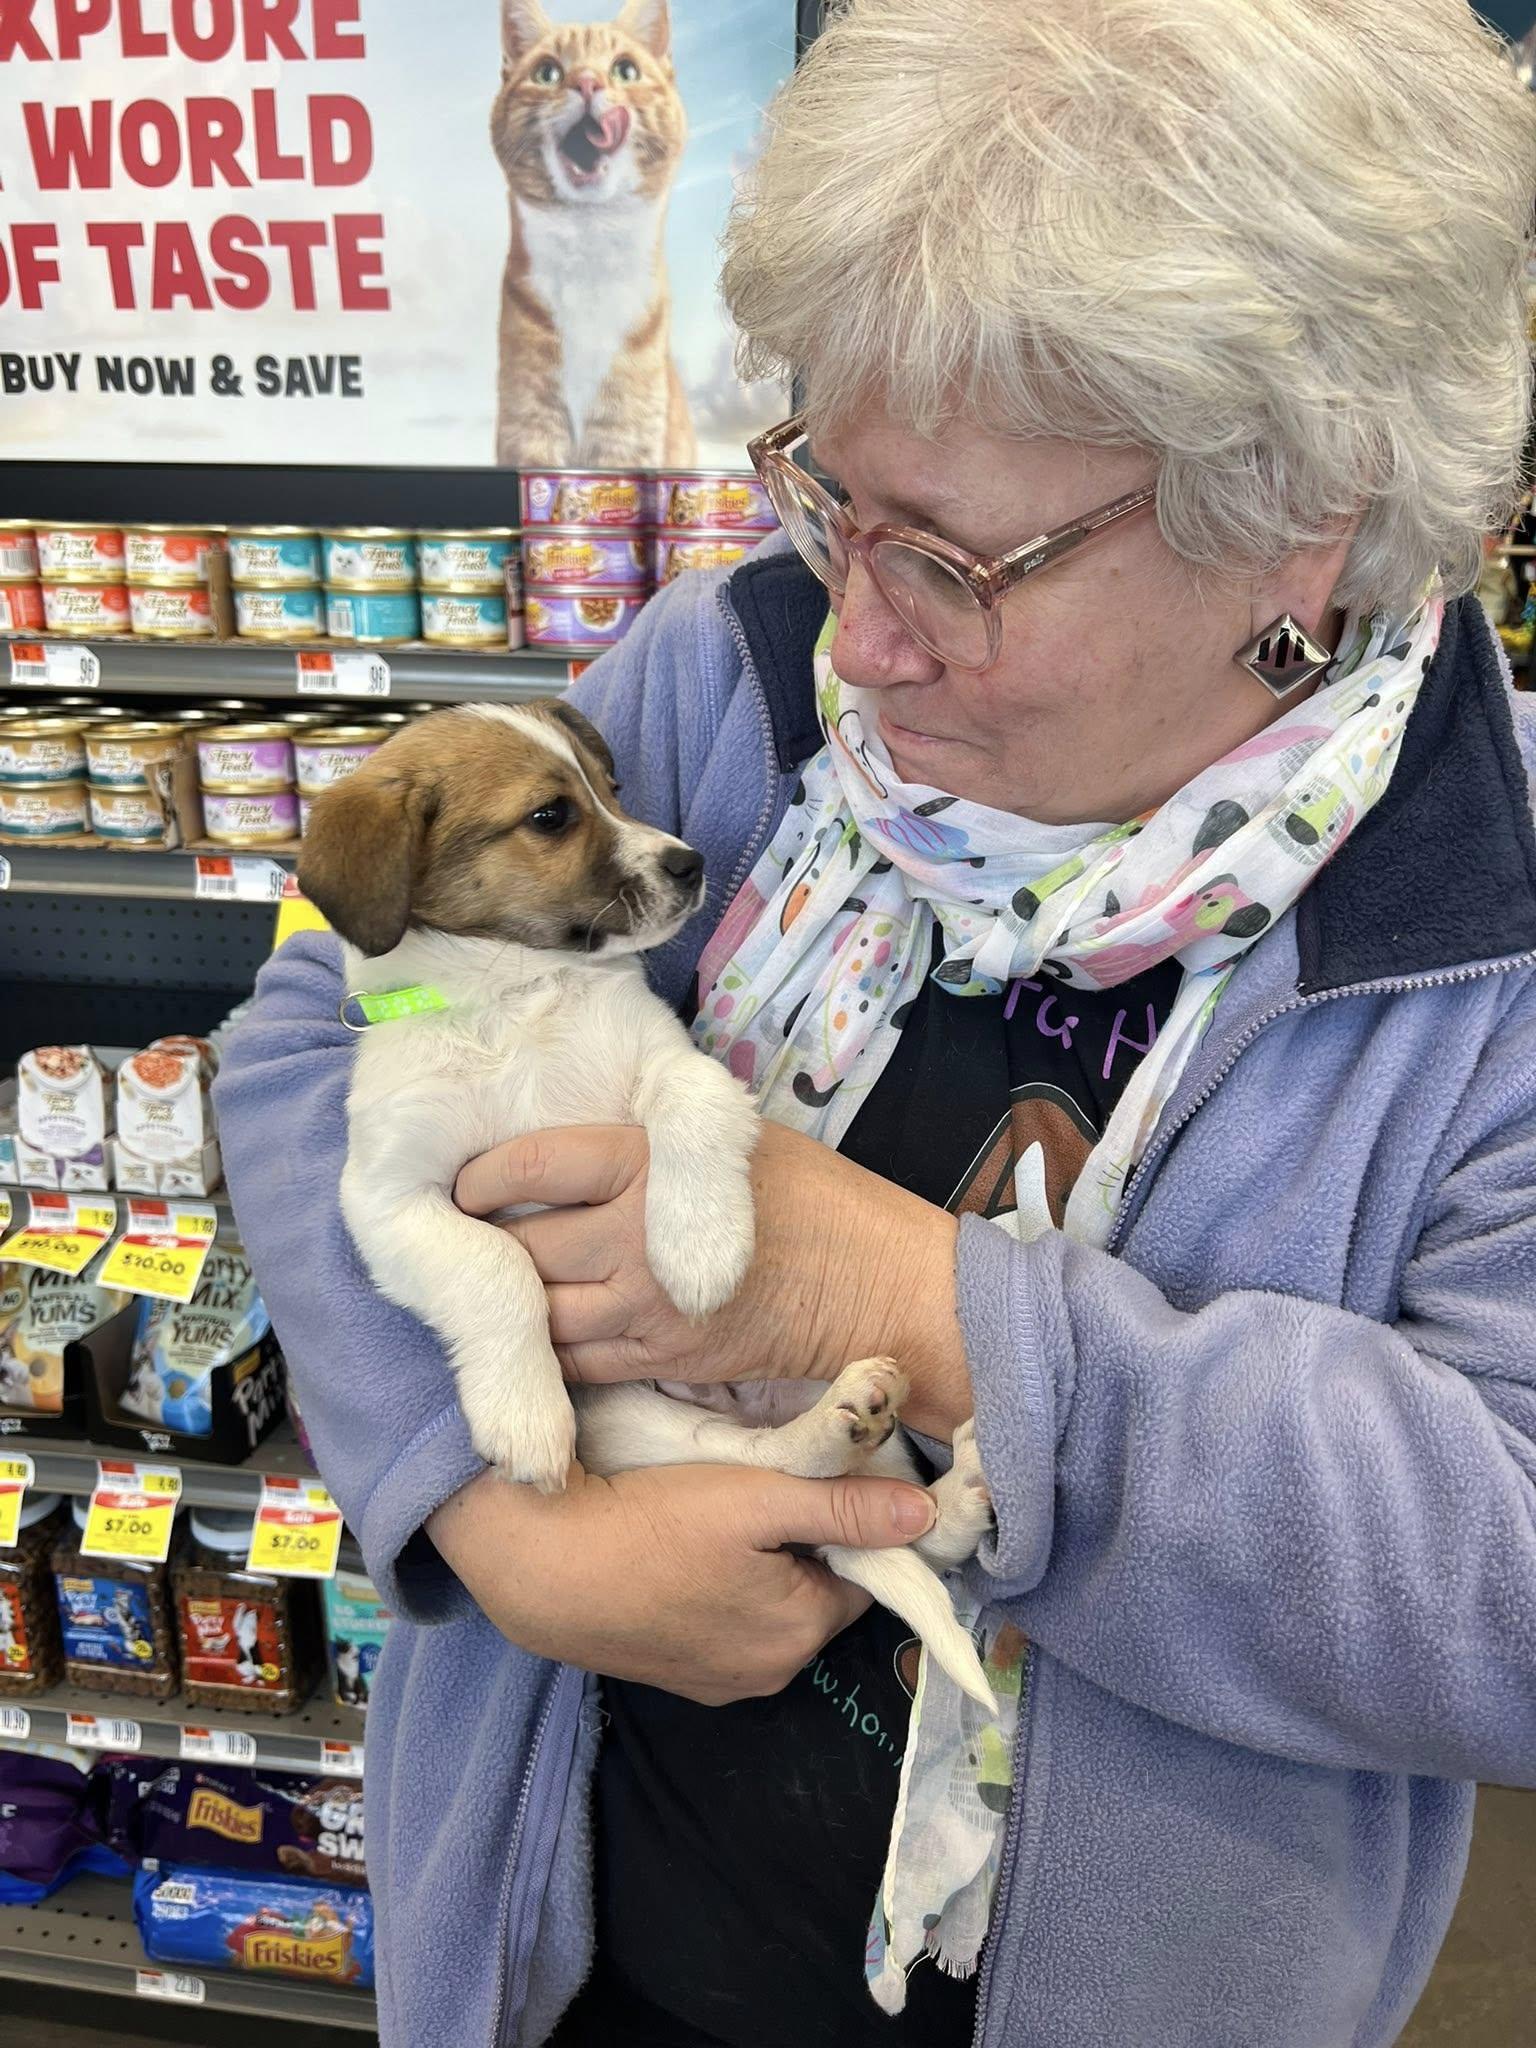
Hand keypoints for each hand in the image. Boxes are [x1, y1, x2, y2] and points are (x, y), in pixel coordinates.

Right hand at [427, 1458, 937, 1704]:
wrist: (537, 1567)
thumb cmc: (651, 1525)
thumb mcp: (757, 1498)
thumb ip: (845, 1505)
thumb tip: (926, 1516)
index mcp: (803, 1632)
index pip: (862, 1572)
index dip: (845, 1522)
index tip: (809, 1482)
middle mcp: (769, 1674)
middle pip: (816, 1592)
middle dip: (800, 1546)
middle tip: (752, 1490)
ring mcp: (716, 1682)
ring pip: (768, 1609)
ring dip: (756, 1569)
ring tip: (708, 1516)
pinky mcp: (672, 1675)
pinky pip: (721, 1626)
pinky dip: (713, 1591)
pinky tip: (677, 1552)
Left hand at [453, 1119, 972, 1435]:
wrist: (877, 1284)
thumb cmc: (815, 1197)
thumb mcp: (731, 1137)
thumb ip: (650, 1140)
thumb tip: (574, 1144)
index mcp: (652, 1162)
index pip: (531, 1164)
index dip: (481, 1175)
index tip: (464, 1181)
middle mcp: (636, 1234)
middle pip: (518, 1247)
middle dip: (481, 1247)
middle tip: (460, 1242)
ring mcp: (645, 1306)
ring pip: (534, 1314)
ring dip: (507, 1307)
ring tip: (494, 1291)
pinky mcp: (661, 1359)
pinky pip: (575, 1360)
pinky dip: (547, 1349)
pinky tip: (539, 1333)